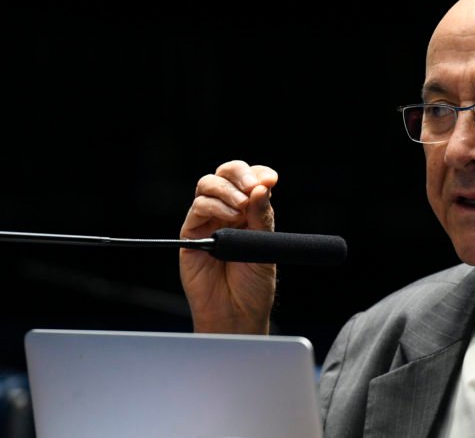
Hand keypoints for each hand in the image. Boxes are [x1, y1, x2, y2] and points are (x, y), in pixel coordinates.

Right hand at [179, 160, 278, 333]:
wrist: (238, 313)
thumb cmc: (253, 285)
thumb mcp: (265, 247)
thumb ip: (262, 216)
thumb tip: (263, 187)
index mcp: (249, 211)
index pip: (250, 179)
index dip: (258, 173)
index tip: (271, 179)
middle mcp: (227, 212)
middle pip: (226, 174)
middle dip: (240, 173)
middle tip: (253, 186)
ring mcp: (208, 221)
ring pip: (208, 185)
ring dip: (227, 189)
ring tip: (241, 207)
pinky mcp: (191, 234)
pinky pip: (198, 207)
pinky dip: (214, 206)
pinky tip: (229, 217)